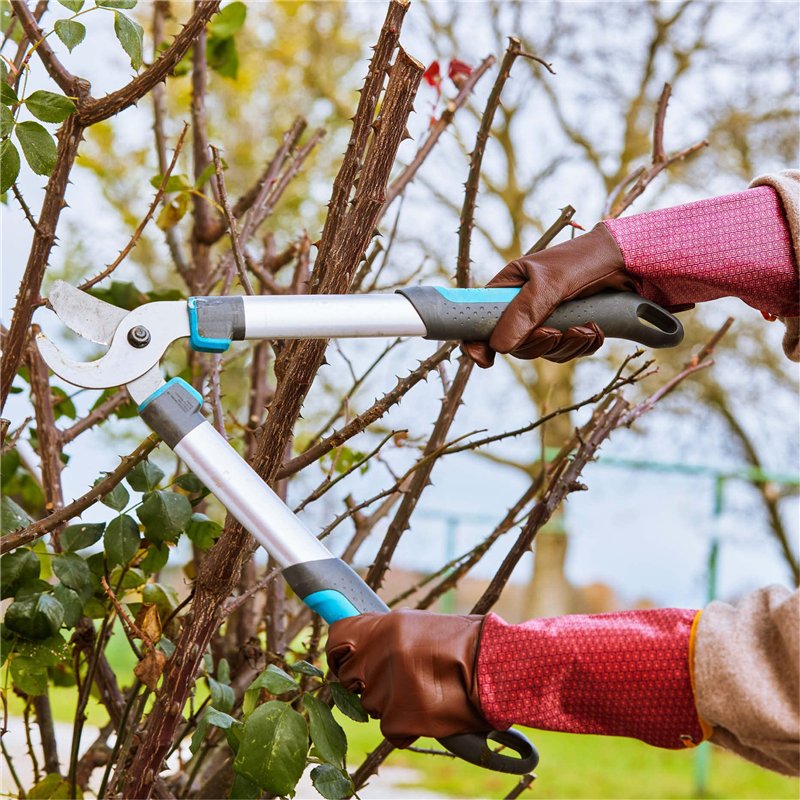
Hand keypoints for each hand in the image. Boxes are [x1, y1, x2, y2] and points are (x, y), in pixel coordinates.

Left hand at [326, 610, 489, 746]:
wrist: (497, 668)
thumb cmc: (464, 645)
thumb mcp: (420, 626)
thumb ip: (385, 636)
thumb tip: (357, 646)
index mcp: (385, 626)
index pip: (338, 638)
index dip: (339, 653)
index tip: (347, 661)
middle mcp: (380, 653)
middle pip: (349, 678)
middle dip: (366, 684)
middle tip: (397, 682)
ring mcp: (388, 686)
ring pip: (371, 706)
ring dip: (391, 705)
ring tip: (425, 691)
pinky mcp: (400, 717)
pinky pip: (391, 729)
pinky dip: (408, 726)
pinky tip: (430, 710)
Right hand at [463, 224, 634, 366]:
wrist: (628, 260)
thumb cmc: (583, 260)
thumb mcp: (549, 284)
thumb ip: (523, 314)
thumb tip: (499, 347)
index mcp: (509, 288)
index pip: (480, 318)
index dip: (477, 341)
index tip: (483, 360)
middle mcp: (523, 305)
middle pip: (514, 344)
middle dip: (538, 344)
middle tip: (557, 332)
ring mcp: (546, 318)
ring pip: (542, 351)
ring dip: (566, 345)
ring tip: (586, 327)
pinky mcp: (569, 328)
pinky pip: (566, 352)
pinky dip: (582, 346)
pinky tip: (595, 329)